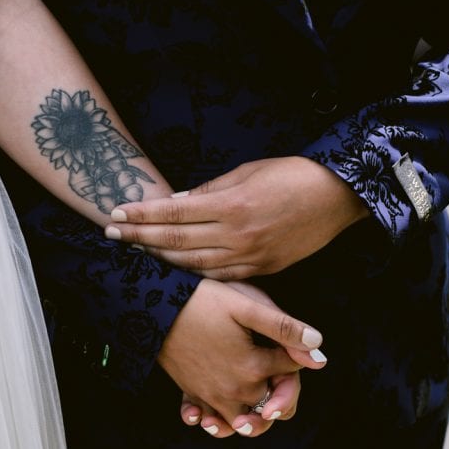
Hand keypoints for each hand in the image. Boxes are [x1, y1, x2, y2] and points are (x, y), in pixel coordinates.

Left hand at [105, 156, 368, 278]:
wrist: (337, 197)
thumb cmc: (291, 175)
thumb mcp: (246, 172)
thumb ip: (209, 191)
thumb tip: (176, 203)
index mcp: (230, 205)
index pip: (172, 214)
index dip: (141, 216)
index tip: (116, 214)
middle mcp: (235, 235)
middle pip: (174, 243)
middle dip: (138, 239)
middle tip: (110, 235)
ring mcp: (248, 256)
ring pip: (192, 265)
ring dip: (159, 260)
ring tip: (135, 252)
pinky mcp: (261, 269)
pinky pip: (217, 276)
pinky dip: (192, 273)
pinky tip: (173, 269)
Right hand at [159, 279, 326, 437]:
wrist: (154, 306)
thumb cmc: (202, 300)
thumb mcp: (247, 306)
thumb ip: (284, 328)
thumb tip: (318, 349)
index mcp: (253, 369)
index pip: (292, 373)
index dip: (298, 359)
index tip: (290, 344)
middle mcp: (234, 389)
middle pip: (270, 408)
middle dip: (280, 396)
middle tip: (279, 380)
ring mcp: (210, 395)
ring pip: (240, 422)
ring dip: (250, 417)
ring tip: (254, 408)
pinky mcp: (190, 392)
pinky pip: (204, 418)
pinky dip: (209, 419)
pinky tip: (210, 414)